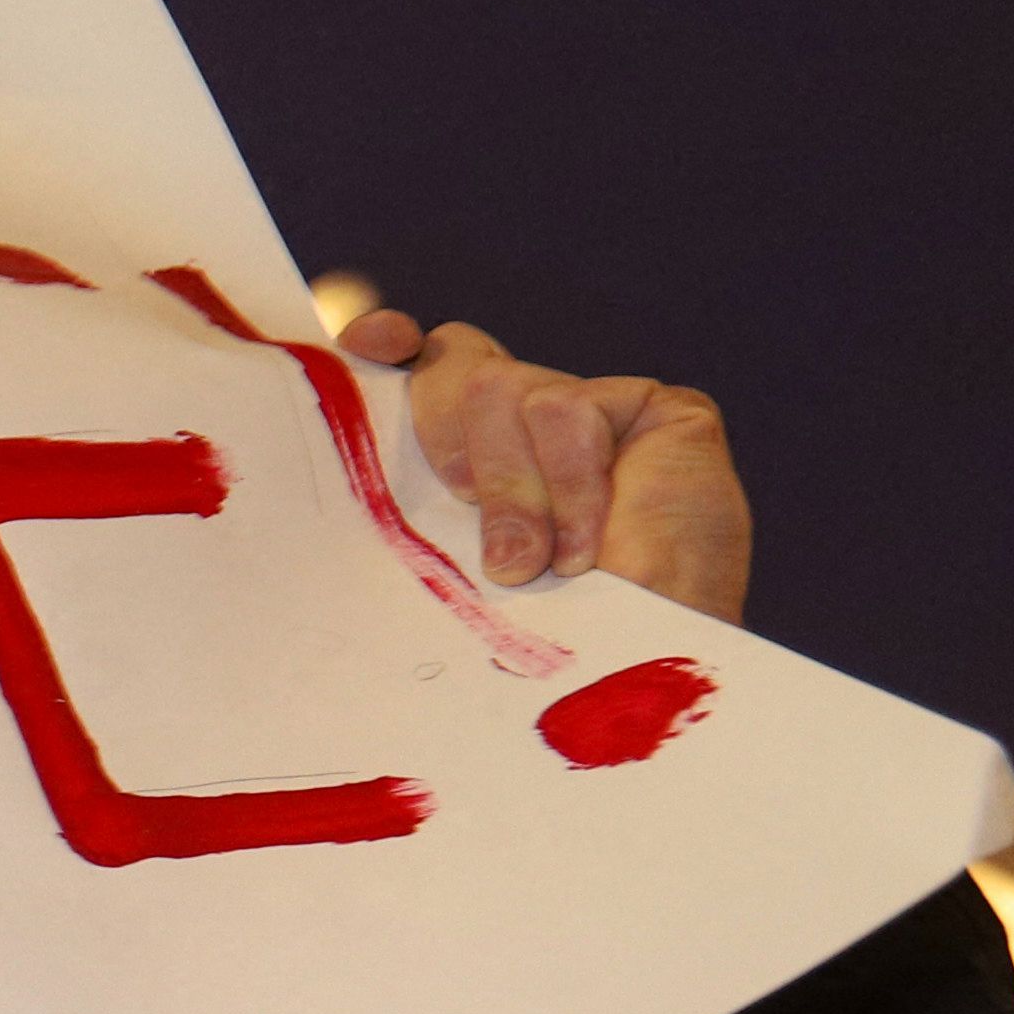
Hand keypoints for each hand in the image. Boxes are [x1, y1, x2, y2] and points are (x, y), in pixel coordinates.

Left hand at [337, 305, 749, 624]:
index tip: (368, 346)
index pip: (420, 368)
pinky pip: (572, 407)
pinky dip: (571, 485)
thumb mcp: (450, 565)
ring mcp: (595, 410)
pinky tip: (588, 545)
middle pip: (454, 368)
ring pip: (504, 387)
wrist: (637, 671)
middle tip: (484, 541)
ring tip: (547, 564)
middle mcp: (529, 423)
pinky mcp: (654, 408)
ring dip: (517, 491)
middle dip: (451, 450)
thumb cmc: (539, 639)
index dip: (388, 342)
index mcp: (471, 455)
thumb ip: (411, 499)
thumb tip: (359, 414)